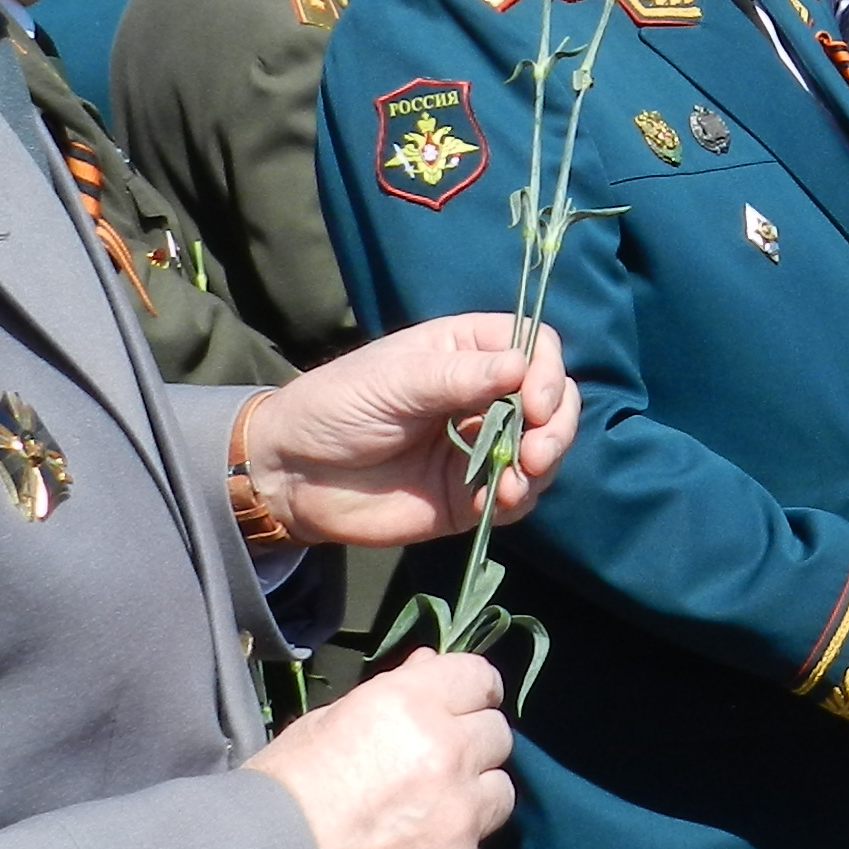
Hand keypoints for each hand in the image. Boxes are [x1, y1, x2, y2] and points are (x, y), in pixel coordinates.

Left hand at [237, 315, 575, 549]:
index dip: (547, 372)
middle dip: (556, 424)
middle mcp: (482, 396)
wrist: (292, 476)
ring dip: (545, 463)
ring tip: (519, 477)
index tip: (534, 402)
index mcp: (466, 353)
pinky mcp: (470, 496)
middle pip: (553, 400)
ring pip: (544, 449)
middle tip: (537, 450)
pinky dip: (521, 497)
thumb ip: (458, 377)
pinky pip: (517, 496)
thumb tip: (521, 366)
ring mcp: (479, 447)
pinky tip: (501, 499)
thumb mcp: (394, 381)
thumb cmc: (335, 407)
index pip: (535, 349)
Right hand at [245, 648, 517, 848]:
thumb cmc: (274, 798)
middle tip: (437, 764)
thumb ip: (389, 696)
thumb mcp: (321, 726)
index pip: (479, 678)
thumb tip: (429, 669)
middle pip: (497, 736)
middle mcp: (448, 755)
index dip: (471, 690)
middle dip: (472, 744)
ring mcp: (461, 819)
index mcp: (409, 706)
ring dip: (473, 797)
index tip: (464, 704)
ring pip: (499, 794)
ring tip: (428, 815)